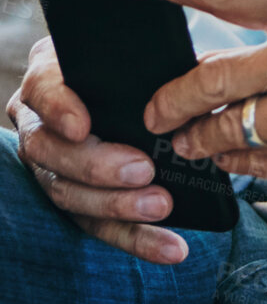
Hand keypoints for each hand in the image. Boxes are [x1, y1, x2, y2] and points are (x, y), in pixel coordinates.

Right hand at [6, 36, 189, 263]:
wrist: (126, 86)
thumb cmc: (131, 64)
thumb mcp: (133, 55)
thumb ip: (145, 64)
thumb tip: (188, 79)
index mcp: (51, 80)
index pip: (43, 91)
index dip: (59, 109)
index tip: (82, 126)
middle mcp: (40, 124)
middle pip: (52, 151)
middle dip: (98, 166)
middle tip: (144, 171)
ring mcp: (51, 165)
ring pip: (69, 193)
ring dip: (118, 207)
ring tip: (161, 208)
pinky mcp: (75, 199)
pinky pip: (97, 223)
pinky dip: (137, 238)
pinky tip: (172, 248)